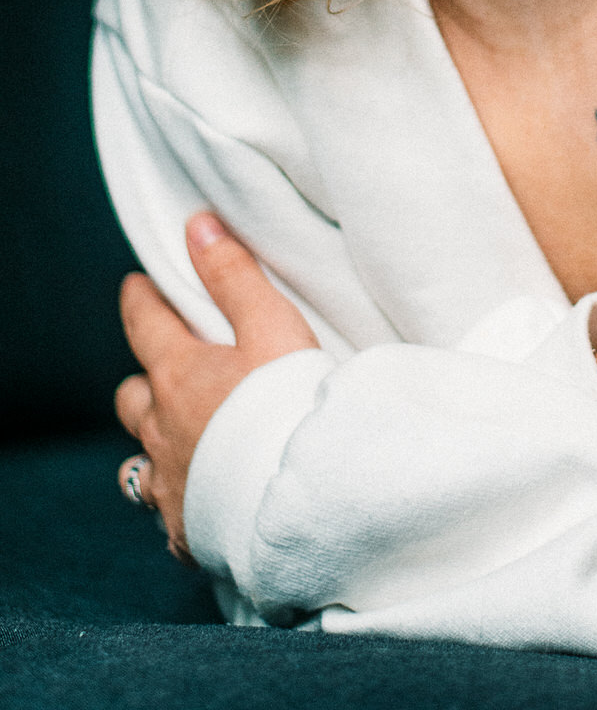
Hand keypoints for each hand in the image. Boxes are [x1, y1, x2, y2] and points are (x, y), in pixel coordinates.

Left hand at [115, 213, 318, 556]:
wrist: (306, 498)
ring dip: (155, 442)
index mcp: (179, 375)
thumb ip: (234, 276)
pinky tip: (200, 496)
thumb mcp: (272, 327)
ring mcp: (171, 483)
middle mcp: (161, 430)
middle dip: (144, 378)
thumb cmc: (292, 405)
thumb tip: (199, 226)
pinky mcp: (187, 528)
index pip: (146, 324)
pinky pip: (168, 512)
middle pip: (132, 397)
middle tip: (164, 366)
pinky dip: (178, 497)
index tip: (136, 285)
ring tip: (177, 436)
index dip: (141, 299)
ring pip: (140, 459)